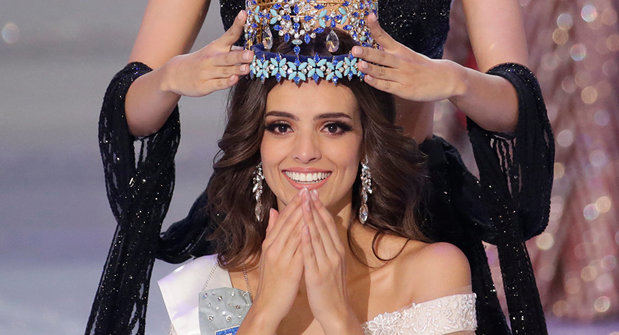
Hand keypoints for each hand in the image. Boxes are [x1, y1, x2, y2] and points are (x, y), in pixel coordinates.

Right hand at [162, 10, 253, 96]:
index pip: (229, 35)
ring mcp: (208, 72)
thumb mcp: (213, 52)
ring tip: (247, 68)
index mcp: (216, 47)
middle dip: (239, 56)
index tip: (244, 15)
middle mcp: (212, 59)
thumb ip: (231, 51)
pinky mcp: (205, 85)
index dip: (237, 25)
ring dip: (236, 70)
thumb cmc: (199, 62)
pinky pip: (218, 84)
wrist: (175, 74)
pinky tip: (235, 79)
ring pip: (225, 71)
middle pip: (227, 57)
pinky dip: (227, 82)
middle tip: (250, 54)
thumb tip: (246, 50)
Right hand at [245, 188, 306, 329]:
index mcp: (269, 243)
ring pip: (295, 233)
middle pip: (288, 222)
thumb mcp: (268, 254)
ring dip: (305, 216)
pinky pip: (300, 250)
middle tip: (309, 190)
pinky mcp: (290, 269)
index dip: (293, 203)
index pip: (282, 219)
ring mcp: (282, 258)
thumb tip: (274, 211)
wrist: (267, 304)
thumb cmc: (270, 280)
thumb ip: (272, 232)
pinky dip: (306, 237)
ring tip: (313, 202)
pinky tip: (313, 228)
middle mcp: (274, 248)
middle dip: (300, 205)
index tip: (302, 190)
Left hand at [300, 190, 360, 332]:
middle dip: (315, 207)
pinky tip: (302, 228)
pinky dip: (307, 240)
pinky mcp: (317, 274)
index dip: (320, 208)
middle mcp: (334, 254)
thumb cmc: (331, 288)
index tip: (313, 193)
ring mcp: (326, 264)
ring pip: (317, 237)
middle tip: (308, 190)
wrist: (336, 311)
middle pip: (323, 226)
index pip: (328, 224)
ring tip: (303, 202)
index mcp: (337, 251)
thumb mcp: (332, 264)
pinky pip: (311, 254)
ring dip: (310, 218)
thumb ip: (327, 247)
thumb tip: (321, 230)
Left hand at [351, 13, 463, 102]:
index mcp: (400, 50)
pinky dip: (376, 82)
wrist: (446, 79)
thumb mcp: (408, 55)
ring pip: (382, 72)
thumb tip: (369, 51)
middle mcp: (401, 61)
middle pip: (381, 56)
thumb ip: (390, 52)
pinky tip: (367, 78)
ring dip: (370, 68)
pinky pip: (387, 86)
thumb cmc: (422, 67)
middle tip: (354, 50)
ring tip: (359, 64)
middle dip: (367, 52)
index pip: (385, 37)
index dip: (375, 27)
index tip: (368, 16)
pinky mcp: (403, 89)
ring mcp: (402, 76)